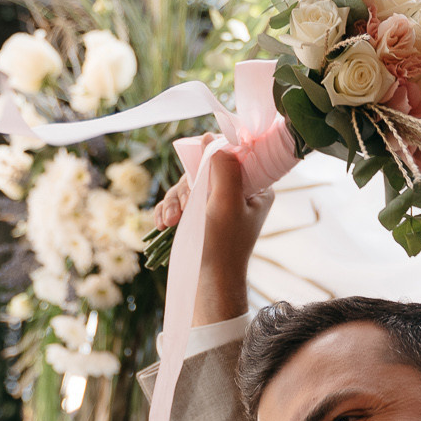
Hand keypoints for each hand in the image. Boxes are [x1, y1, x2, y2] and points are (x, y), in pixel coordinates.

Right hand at [153, 150, 275, 326]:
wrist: (209, 283)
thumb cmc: (222, 246)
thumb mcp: (226, 202)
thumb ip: (222, 167)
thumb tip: (211, 136)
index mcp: (256, 188)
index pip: (233, 156)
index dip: (211, 161)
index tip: (198, 178)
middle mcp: (238, 194)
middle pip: (205, 170)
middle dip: (187, 189)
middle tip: (182, 212)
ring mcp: (216, 205)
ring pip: (188, 185)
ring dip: (174, 202)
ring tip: (170, 222)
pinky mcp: (198, 216)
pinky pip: (179, 201)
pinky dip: (169, 210)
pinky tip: (163, 223)